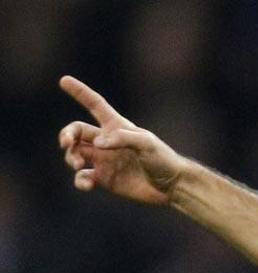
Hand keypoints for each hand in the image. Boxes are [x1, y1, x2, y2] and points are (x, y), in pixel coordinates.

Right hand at [58, 75, 184, 203]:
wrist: (172, 186)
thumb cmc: (163, 160)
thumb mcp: (147, 144)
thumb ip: (122, 139)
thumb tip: (97, 143)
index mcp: (116, 127)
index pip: (95, 105)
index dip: (80, 92)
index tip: (64, 80)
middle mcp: (106, 142)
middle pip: (77, 131)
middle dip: (66, 135)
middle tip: (66, 143)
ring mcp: (104, 161)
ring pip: (75, 153)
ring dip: (70, 157)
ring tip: (78, 163)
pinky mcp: (104, 180)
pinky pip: (83, 178)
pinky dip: (79, 180)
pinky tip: (86, 184)